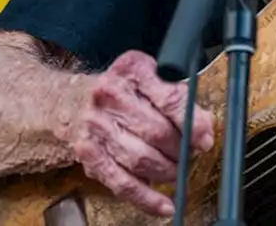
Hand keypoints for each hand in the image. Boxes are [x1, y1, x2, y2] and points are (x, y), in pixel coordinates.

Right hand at [56, 50, 214, 217]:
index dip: (193, 122)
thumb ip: (180, 100)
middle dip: (181, 149)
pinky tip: (164, 205)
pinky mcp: (88, 154)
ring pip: (140, 159)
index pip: (169, 98)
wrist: (69, 101)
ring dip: (167, 172)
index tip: (206, 138)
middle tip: (193, 155)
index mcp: (132, 70)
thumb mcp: (150, 78)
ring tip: (178, 172)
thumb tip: (205, 127)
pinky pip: (121, 182)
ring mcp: (96, 126)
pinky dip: (146, 197)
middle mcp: (110, 96)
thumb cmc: (120, 90)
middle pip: (156, 131)